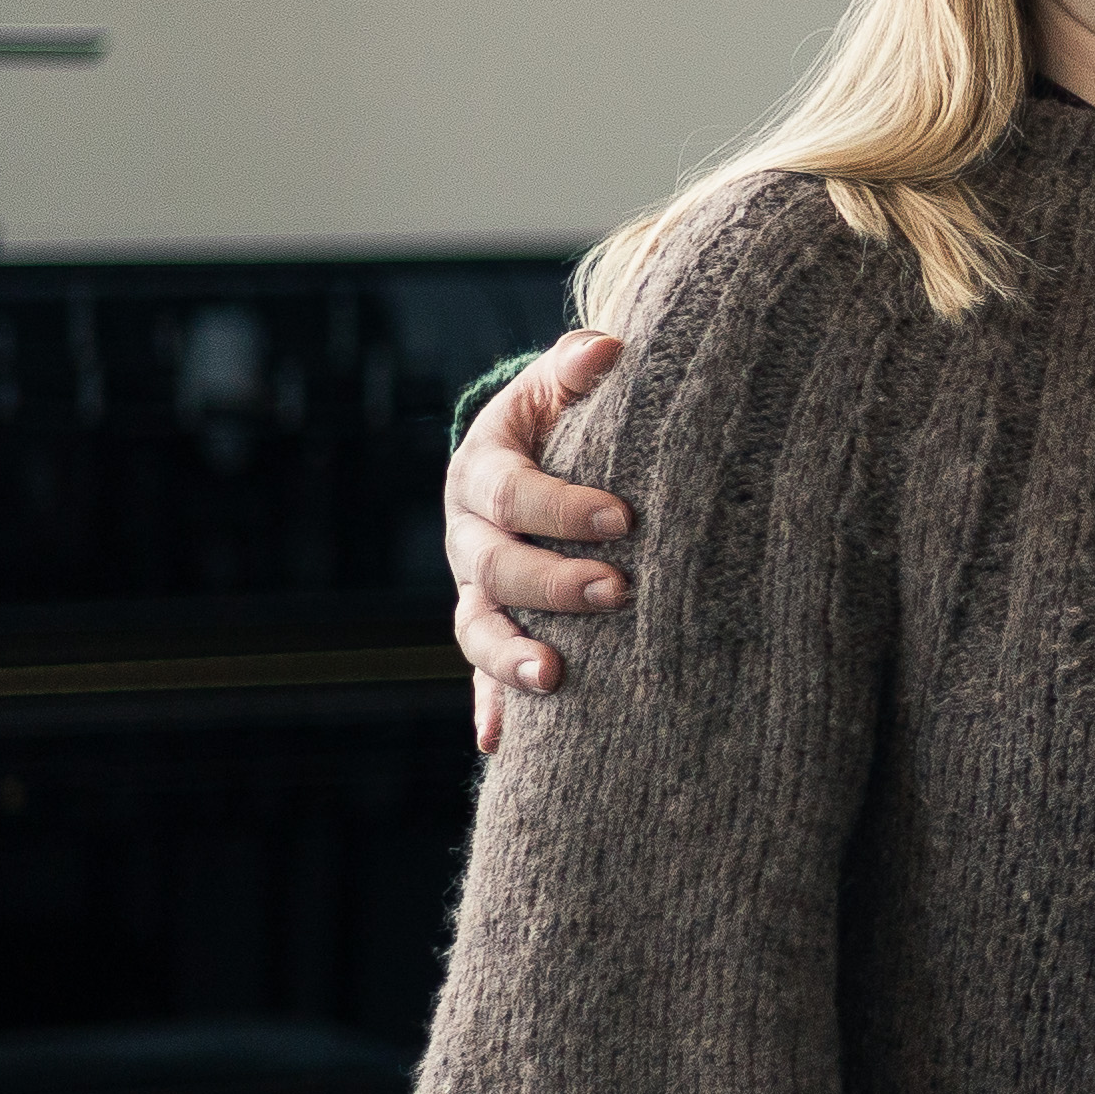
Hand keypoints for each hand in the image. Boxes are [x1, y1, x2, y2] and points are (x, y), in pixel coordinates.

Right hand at [446, 330, 634, 757]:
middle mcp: (469, 536)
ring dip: (511, 658)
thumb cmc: (563, 419)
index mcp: (483, 473)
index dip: (563, 507)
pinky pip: (481, 675)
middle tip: (619, 591)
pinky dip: (492, 708)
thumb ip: (580, 367)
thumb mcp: (562, 386)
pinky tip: (503, 745)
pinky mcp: (491, 627)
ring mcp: (474, 589)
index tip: (625, 519)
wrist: (534, 458)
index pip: (513, 494)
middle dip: (554, 584)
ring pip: (477, 629)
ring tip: (555, 679)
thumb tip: (609, 348)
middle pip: (495, 568)